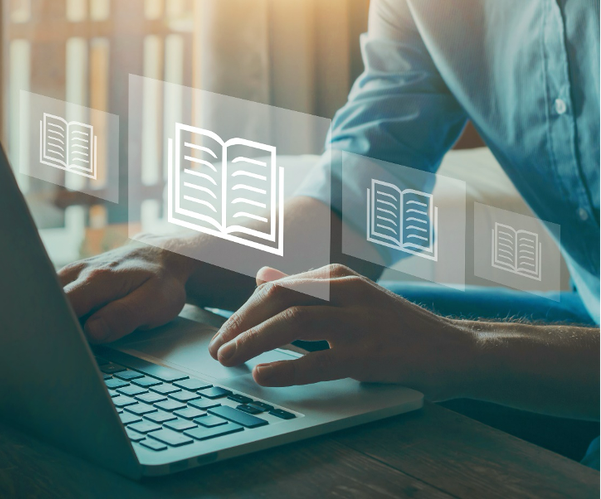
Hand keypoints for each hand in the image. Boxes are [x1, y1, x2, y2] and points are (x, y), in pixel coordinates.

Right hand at [58, 237, 199, 342]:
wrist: (163, 256)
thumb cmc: (161, 281)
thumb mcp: (154, 303)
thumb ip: (123, 317)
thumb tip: (92, 331)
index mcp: (98, 279)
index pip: (62, 307)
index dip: (59, 330)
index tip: (63, 347)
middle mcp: (79, 272)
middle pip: (48, 304)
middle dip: (51, 326)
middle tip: (62, 349)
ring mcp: (73, 273)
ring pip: (49, 300)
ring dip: (54, 319)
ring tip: (67, 337)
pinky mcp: (72, 278)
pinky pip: (56, 297)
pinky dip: (59, 312)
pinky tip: (71, 324)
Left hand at [208, 264, 478, 399]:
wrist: (456, 350)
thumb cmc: (396, 328)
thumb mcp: (349, 299)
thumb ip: (305, 288)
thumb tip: (261, 275)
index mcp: (338, 277)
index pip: (276, 286)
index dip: (242, 311)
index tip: (222, 334)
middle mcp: (347, 290)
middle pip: (278, 297)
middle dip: (240, 322)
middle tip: (217, 348)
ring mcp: (361, 320)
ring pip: (292, 321)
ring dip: (252, 341)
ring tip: (228, 359)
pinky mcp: (373, 353)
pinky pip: (320, 360)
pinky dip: (287, 368)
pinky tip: (264, 375)